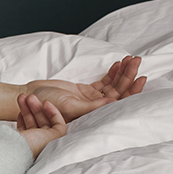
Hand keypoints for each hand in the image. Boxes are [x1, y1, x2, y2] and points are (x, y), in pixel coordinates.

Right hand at [16, 93, 67, 158]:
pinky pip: (23, 126)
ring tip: (21, 96)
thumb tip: (76, 119)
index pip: (56, 124)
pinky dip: (22, 117)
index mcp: (53, 143)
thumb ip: (61, 127)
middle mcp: (43, 142)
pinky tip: (20, 110)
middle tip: (30, 96)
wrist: (13, 150)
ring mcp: (31, 141)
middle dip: (37, 107)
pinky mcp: (20, 140)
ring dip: (27, 108)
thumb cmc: (35, 144)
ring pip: (32, 121)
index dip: (52, 111)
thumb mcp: (56, 134)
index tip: (45, 102)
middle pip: (43, 120)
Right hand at [26, 56, 146, 121]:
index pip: (120, 103)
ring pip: (113, 85)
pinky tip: (118, 63)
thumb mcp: (70, 105)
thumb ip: (92, 106)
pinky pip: (104, 82)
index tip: (141, 77)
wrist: (31, 97)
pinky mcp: (86, 91)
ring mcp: (92, 99)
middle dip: (129, 76)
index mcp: (94, 115)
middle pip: (119, 91)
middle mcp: (96, 108)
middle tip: (137, 61)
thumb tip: (114, 104)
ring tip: (131, 58)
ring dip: (123, 72)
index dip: (132, 91)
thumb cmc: (47, 103)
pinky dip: (112, 72)